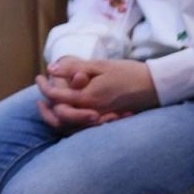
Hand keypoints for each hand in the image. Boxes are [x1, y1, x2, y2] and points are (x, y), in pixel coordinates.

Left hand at [36, 58, 158, 133]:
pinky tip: (68, 109)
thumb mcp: (100, 65)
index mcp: (89, 97)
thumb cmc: (127, 72)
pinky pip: (83, 128)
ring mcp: (99, 120)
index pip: (58, 97)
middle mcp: (92, 112)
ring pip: (70, 126)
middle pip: (60, 118)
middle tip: (41, 95)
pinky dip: (71, 120)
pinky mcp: (106, 122)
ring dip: (56, 115)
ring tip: (48, 102)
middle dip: (46, 108)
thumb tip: (51, 69)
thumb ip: (74, 67)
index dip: (44, 88)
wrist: (154, 86)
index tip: (39, 77)